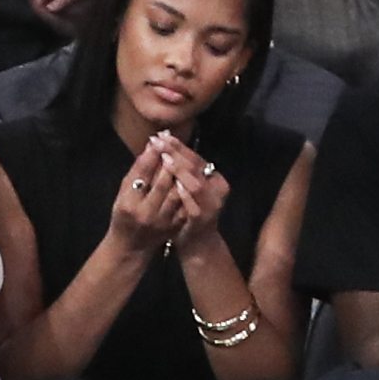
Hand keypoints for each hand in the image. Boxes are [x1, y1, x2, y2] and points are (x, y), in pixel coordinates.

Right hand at [108, 145, 184, 254]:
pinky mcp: (175, 225)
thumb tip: (151, 147)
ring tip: (181, 155)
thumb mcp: (122, 195)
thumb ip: (136, 173)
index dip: (151, 155)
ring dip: (181, 171)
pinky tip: (190, 174)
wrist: (131, 246)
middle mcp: (146, 213)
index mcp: (129, 204)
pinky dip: (188, 187)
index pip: (142, 175)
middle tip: (172, 141)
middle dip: (169, 159)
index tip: (157, 139)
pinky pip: (185, 202)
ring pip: (177, 191)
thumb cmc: (123, 216)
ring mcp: (163, 221)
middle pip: (162, 181)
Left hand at [152, 132, 229, 250]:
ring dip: (180, 170)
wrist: (198, 244)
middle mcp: (217, 188)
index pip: (195, 157)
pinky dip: (184, 194)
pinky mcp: (203, 219)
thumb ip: (181, 171)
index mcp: (213, 178)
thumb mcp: (187, 189)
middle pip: (196, 166)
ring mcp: (212, 204)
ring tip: (166, 158)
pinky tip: (174, 185)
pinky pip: (193, 205)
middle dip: (177, 152)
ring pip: (196, 183)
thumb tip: (164, 146)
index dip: (179, 146)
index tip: (162, 135)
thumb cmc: (188, 213)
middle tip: (161, 140)